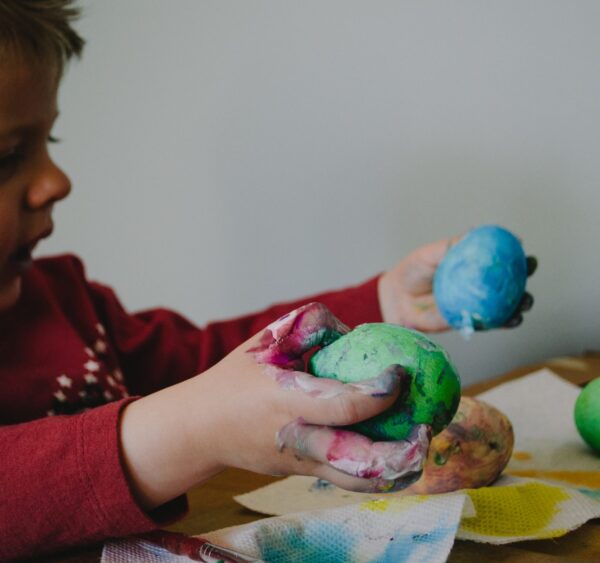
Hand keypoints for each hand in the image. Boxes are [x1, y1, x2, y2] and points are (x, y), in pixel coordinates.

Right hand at [120, 303, 428, 509]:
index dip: (379, 393)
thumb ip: (311, 328)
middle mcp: (298, 439)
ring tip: (422, 447)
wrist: (202, 428)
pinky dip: (379, 473)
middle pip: (360, 462)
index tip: (400, 374)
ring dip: (398, 471)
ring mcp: (302, 464)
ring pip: (359, 482)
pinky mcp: (304, 475)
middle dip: (402, 451)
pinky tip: (400, 455)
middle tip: (427, 428)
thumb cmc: (236, 378)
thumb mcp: (268, 340)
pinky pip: (348, 480)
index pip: (344, 406)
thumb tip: (356, 332)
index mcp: (286, 402)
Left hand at [378, 236, 536, 331]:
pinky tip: (512, 319)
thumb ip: (452, 246)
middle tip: (528, 271)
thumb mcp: (431, 253)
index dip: (515, 253)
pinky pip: (492, 322)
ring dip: (521, 303)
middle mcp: (479, 283)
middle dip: (525, 277)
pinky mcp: (471, 321)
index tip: (522, 247)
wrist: (397, 298)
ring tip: (525, 301)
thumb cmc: (414, 271)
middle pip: (510, 280)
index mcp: (472, 264)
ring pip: (507, 304)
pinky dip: (505, 322)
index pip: (500, 257)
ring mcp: (476, 303)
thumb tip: (473, 233)